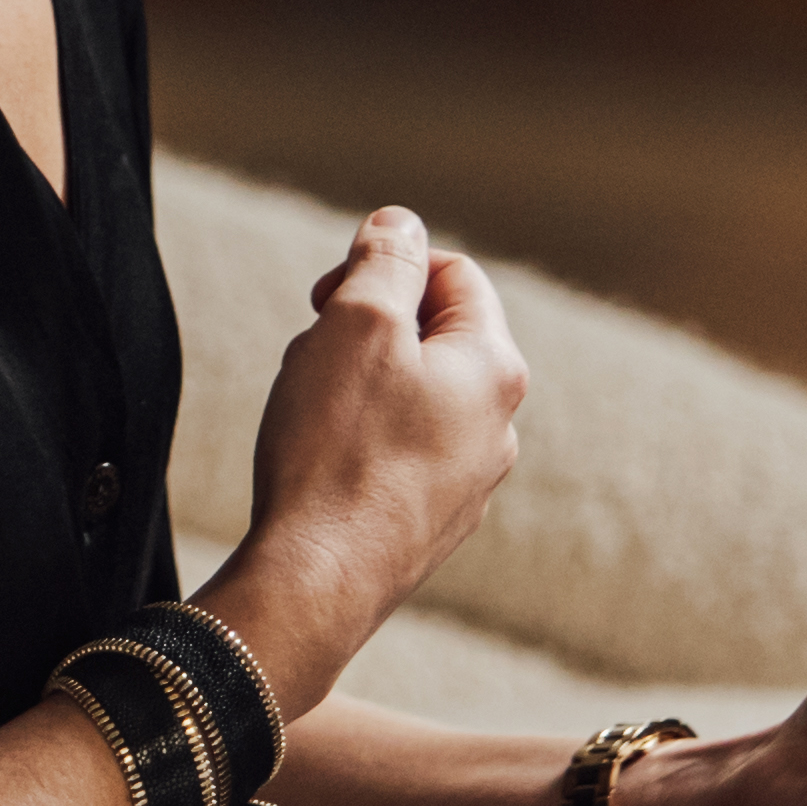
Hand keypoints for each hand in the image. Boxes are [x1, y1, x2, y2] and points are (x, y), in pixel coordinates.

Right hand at [197, 208, 526, 709]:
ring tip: (308, 415)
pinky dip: (354, 444)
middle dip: (361, 331)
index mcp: (495, 368)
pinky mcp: (429, 526)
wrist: (316, 581)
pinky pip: (393, 455)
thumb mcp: (357, 322)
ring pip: (406, 397)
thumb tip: (400, 224)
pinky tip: (316, 466)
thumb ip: (385, 260)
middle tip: (312, 355)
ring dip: (352, 387)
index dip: (383, 268)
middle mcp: (498, 427)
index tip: (327, 297)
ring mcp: (468, 483)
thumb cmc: (337, 449)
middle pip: (429, 336)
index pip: (452, 274)